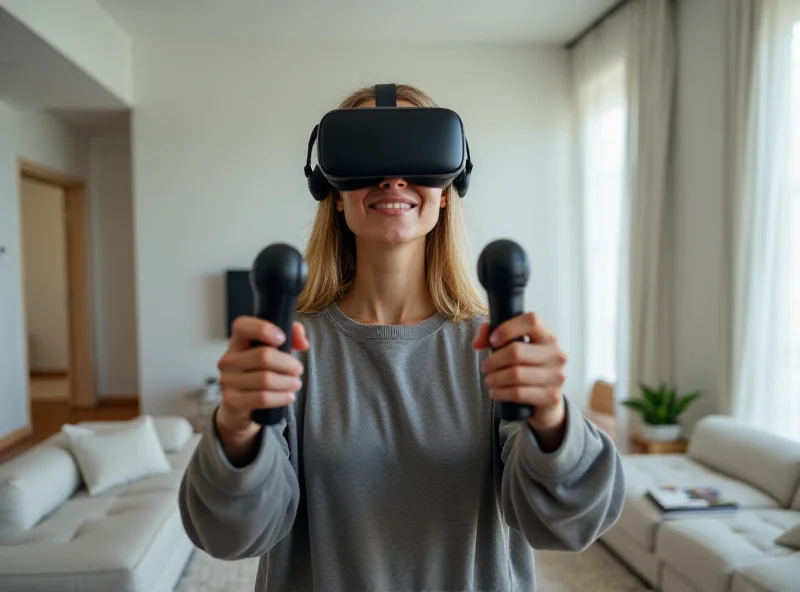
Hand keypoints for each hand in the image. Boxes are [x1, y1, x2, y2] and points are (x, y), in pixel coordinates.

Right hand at [215, 316, 308, 465]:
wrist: (239, 408)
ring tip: (295, 384)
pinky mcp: (232, 401)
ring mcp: (228, 381)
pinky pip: (262, 398)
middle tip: (298, 370)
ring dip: (287, 382)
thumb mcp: (274, 354)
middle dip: (288, 363)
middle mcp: (229, 359)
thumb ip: (292, 339)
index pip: (242, 325)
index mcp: (238, 342)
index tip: (282, 339)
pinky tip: (289, 397)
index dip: (263, 329)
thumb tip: (303, 342)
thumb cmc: (259, 374)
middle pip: (263, 356)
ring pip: (265, 379)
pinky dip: (281, 397)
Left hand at [472, 312, 567, 447]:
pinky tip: (495, 392)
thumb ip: (491, 335)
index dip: (507, 329)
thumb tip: (477, 343)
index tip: (493, 340)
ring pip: (516, 374)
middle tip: (485, 367)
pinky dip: (501, 393)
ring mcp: (556, 376)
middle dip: (494, 360)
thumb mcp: (514, 346)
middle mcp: (556, 354)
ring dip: (495, 378)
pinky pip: (519, 393)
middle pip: (516, 352)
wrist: (547, 397)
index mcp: (548, 336)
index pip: (531, 321)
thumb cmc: (527, 366)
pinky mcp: (551, 396)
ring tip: (489, 380)